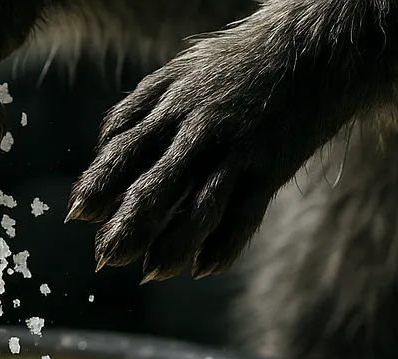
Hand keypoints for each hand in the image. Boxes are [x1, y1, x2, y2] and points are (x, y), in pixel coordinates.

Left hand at [67, 24, 347, 280]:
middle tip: (104, 259)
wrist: (321, 44)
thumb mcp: (179, 74)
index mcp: (170, 107)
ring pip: (198, 208)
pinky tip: (204, 269)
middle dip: (127, 226)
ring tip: (151, 274)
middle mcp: (199, 131)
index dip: (98, 186)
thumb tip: (101, 148)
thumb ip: (138, 110)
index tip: (77, 216)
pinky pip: (244, 216)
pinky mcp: (270, 169)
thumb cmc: (237, 66)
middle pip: (155, 186)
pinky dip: (224, 247)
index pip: (124, 152)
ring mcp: (236, 152)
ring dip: (172, 246)